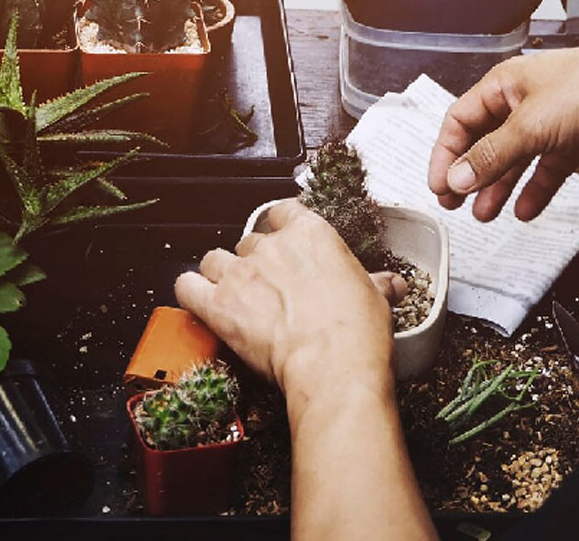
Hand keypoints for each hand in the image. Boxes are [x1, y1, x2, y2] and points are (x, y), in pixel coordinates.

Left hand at [174, 200, 404, 396]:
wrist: (333, 365)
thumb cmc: (356, 333)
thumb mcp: (376, 298)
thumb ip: (376, 283)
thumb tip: (391, 284)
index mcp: (311, 235)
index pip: (283, 212)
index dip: (280, 228)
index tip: (283, 242)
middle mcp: (271, 247)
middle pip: (249, 241)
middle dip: (254, 263)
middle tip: (267, 288)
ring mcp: (240, 273)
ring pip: (214, 258)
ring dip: (219, 274)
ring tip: (231, 294)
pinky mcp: (218, 303)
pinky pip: (187, 285)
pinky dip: (189, 291)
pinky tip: (199, 300)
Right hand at [428, 40, 578, 221]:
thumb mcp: (529, 126)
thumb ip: (490, 157)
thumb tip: (457, 177)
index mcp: (503, 86)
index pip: (459, 122)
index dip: (445, 154)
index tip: (439, 183)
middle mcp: (522, 103)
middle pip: (483, 143)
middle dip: (468, 175)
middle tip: (454, 201)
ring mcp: (548, 123)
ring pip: (513, 161)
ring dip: (498, 188)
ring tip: (485, 212)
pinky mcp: (572, 141)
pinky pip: (545, 170)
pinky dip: (535, 190)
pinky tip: (526, 208)